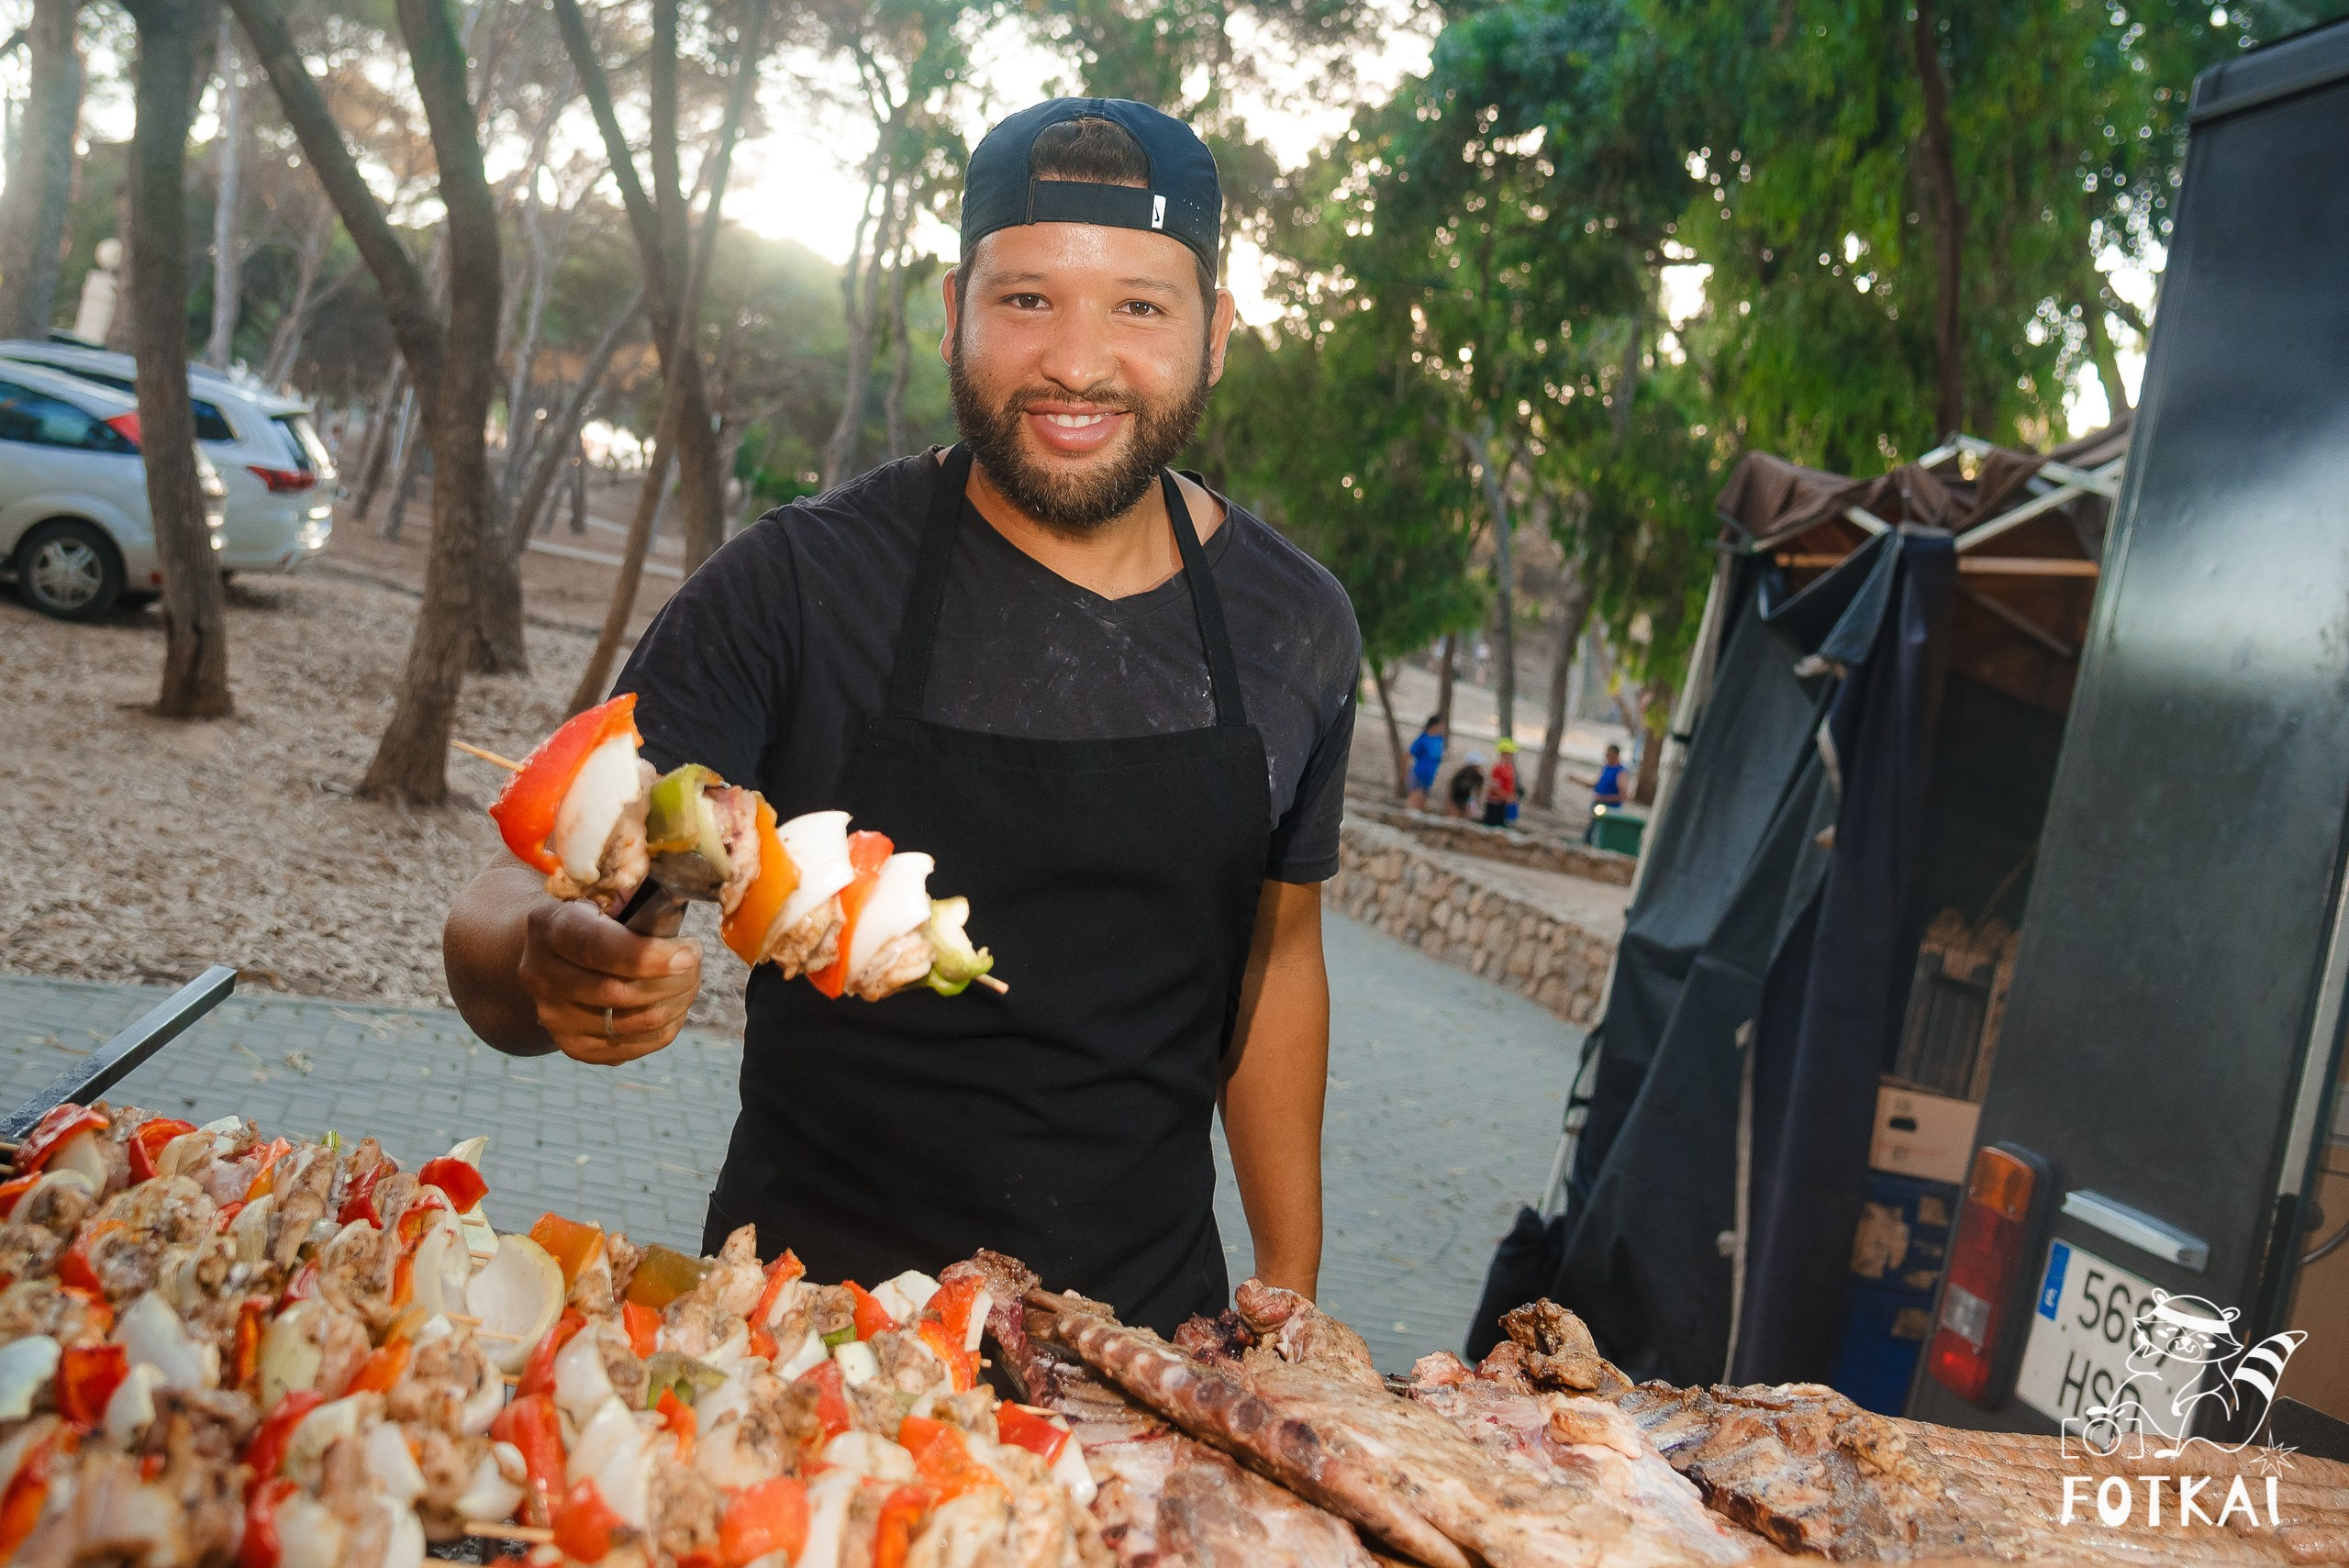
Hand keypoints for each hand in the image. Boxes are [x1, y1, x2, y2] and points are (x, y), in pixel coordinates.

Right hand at [517, 899, 700, 1063]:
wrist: (551, 954)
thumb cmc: (593, 919)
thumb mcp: (601, 894)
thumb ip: (633, 898)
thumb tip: (675, 908)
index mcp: (549, 926)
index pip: (596, 947)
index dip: (646, 955)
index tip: (689, 954)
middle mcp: (542, 976)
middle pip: (617, 992)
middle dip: (672, 979)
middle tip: (695, 960)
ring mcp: (555, 1016)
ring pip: (633, 1022)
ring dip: (676, 1001)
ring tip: (689, 978)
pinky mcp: (575, 1046)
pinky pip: (636, 1045)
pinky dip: (667, 1026)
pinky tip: (674, 1003)